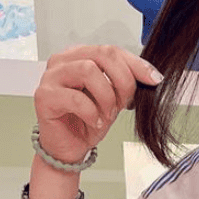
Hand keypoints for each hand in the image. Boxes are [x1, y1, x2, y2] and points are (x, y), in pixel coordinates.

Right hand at [33, 45, 162, 163]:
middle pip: (102, 55)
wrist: (70, 147)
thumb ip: (126, 80)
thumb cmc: (89, 119)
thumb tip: (152, 75)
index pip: (112, 50)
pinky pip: (76, 98)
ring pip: (88, 70)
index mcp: (79, 55)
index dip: (136, 64)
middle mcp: (62, 61)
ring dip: (106, 96)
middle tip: (125, 103)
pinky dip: (92, 112)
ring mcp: (50, 77)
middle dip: (123, 80)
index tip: (154, 79)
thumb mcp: (115, 97)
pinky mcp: (44, 96)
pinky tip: (94, 122)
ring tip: (106, 114)